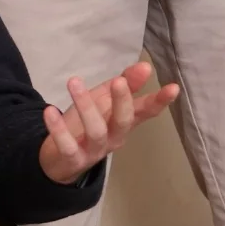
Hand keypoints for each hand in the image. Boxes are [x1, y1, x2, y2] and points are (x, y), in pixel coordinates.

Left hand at [39, 60, 180, 182]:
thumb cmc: (88, 123)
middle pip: (124, 121)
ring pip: (95, 131)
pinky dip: (58, 129)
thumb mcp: (106, 99)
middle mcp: (114, 137)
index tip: (174, 88)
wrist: (59, 158)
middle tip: (119, 82)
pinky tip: (50, 111)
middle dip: (123, 102)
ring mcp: (94, 150)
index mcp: (125, 121)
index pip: (146, 110)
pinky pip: (67, 146)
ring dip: (85, 106)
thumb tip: (145, 66)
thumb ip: (125, 83)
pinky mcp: (73, 159)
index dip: (160, 101)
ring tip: (73, 82)